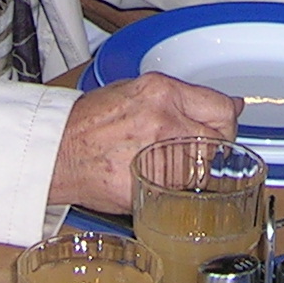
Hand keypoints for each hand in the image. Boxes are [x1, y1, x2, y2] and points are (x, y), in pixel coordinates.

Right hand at [46, 73, 240, 211]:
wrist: (56, 152)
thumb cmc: (88, 123)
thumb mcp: (134, 91)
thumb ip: (180, 98)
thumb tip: (227, 104)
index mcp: (161, 92)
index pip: (220, 107)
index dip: (226, 121)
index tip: (224, 126)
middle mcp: (164, 120)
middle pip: (218, 140)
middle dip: (213, 148)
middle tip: (195, 151)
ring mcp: (157, 155)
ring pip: (201, 169)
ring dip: (192, 171)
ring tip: (164, 165)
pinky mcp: (149, 186)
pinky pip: (178, 191)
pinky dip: (173, 189)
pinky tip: (153, 179)